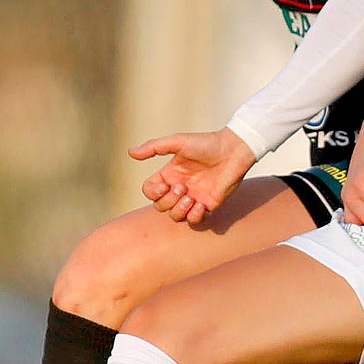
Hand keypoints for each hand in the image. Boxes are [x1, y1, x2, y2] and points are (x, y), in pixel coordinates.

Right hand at [129, 128, 255, 225]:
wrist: (232, 150)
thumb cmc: (205, 144)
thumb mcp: (177, 142)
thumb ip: (154, 147)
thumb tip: (130, 153)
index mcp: (169, 175)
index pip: (150, 192)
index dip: (152, 193)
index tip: (164, 184)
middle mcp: (179, 188)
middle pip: (160, 206)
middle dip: (168, 200)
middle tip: (183, 187)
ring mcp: (193, 198)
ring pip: (175, 216)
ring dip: (179, 210)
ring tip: (191, 198)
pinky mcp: (208, 205)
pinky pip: (195, 221)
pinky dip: (195, 215)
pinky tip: (202, 203)